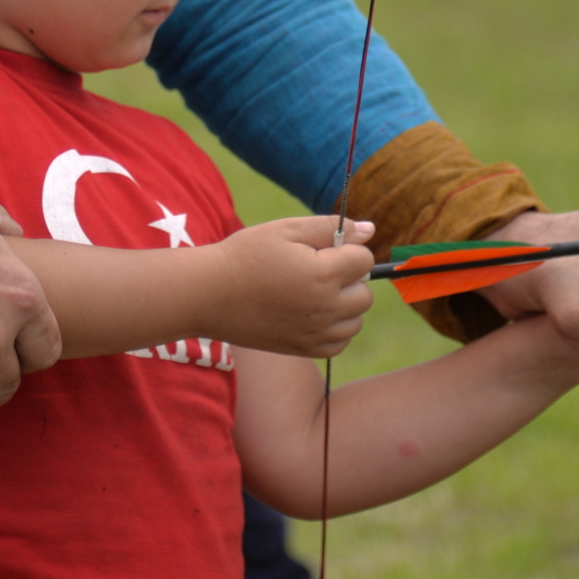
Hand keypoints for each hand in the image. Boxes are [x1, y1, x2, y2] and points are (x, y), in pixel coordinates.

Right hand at [202, 216, 375, 357]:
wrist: (208, 294)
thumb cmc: (245, 256)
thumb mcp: (286, 230)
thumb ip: (331, 228)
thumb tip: (370, 230)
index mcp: (323, 273)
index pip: (365, 260)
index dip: (346, 249)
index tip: (321, 250)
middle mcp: (325, 307)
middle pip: (365, 294)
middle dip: (349, 279)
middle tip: (316, 271)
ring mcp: (315, 333)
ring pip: (356, 320)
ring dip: (344, 306)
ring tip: (312, 292)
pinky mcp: (303, 349)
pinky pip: (339, 343)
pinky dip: (334, 329)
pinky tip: (311, 313)